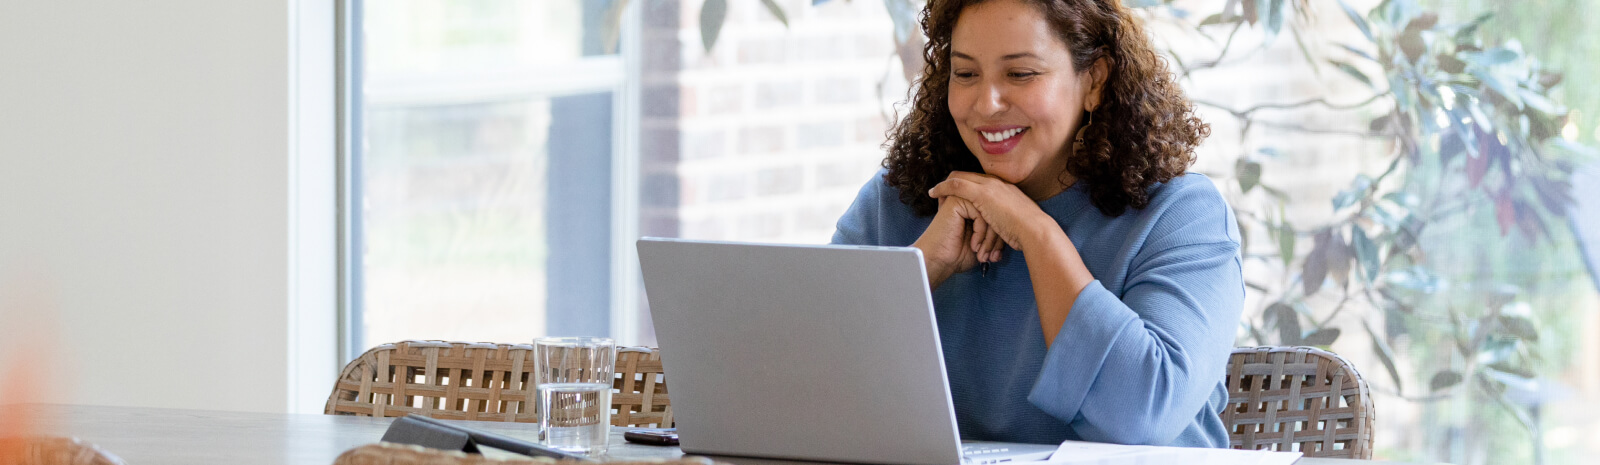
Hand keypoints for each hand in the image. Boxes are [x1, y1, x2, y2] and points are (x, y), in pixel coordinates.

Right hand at [911, 195, 998, 287]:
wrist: (940, 262)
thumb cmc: (960, 255)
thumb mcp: (984, 241)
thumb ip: (996, 229)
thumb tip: (1017, 230)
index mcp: (975, 206)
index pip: (998, 215)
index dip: (999, 235)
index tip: (996, 254)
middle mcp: (969, 199)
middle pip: (996, 213)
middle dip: (996, 237)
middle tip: (991, 256)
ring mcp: (962, 199)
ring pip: (990, 214)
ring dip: (989, 238)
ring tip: (984, 255)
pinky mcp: (956, 201)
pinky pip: (980, 213)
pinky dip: (981, 233)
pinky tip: (974, 245)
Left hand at [927, 171, 1054, 253]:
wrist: (1035, 231)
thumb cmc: (1028, 232)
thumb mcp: (1017, 221)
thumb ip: (1007, 219)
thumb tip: (1003, 226)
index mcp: (1005, 189)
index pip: (979, 181)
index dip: (965, 186)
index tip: (954, 197)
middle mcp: (997, 183)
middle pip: (967, 176)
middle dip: (951, 184)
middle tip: (938, 194)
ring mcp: (990, 186)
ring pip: (960, 179)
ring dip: (945, 188)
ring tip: (934, 195)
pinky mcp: (983, 193)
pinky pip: (956, 185)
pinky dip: (943, 188)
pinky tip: (933, 194)